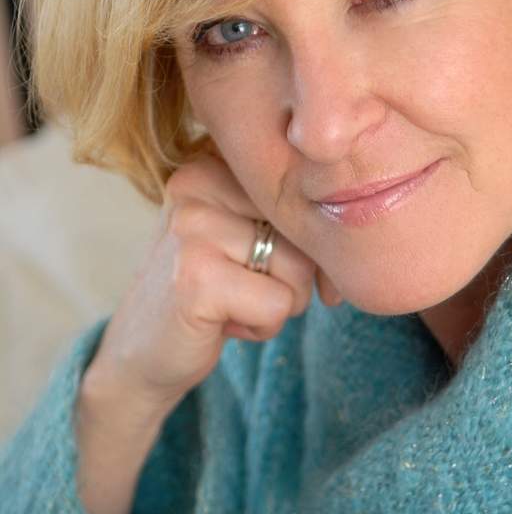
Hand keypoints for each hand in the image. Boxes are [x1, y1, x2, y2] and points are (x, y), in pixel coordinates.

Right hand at [84, 152, 339, 410]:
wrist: (142, 352)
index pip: (303, 189)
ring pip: (297, 268)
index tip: (288, 266)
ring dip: (278, 303)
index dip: (312, 239)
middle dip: (295, 276)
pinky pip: (278, 304)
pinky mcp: (194, 277)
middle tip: (245, 289)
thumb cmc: (214, 290)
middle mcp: (197, 181)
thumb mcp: (249, 234)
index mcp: (212, 161)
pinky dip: (262, 326)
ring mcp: (192, 227)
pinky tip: (222, 323)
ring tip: (232, 303)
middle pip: (306, 228)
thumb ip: (293, 215)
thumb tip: (366, 229)